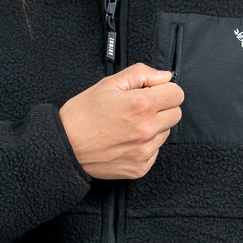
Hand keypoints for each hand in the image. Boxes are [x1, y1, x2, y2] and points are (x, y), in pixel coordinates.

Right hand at [59, 64, 182, 179]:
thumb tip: (165, 76)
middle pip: (175, 114)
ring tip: (128, 125)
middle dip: (162, 107)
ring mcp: (144, 152)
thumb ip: (141, 74)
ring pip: (165, 133)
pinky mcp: (140, 168)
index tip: (152, 92)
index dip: (165, 89)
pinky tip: (126, 140)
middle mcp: (147, 130)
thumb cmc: (82, 115)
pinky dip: (145, 145)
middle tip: (138, 108)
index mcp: (142, 106)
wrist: (65, 146)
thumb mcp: (109, 84)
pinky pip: (155, 152)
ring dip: (153, 127)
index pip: (177, 94)